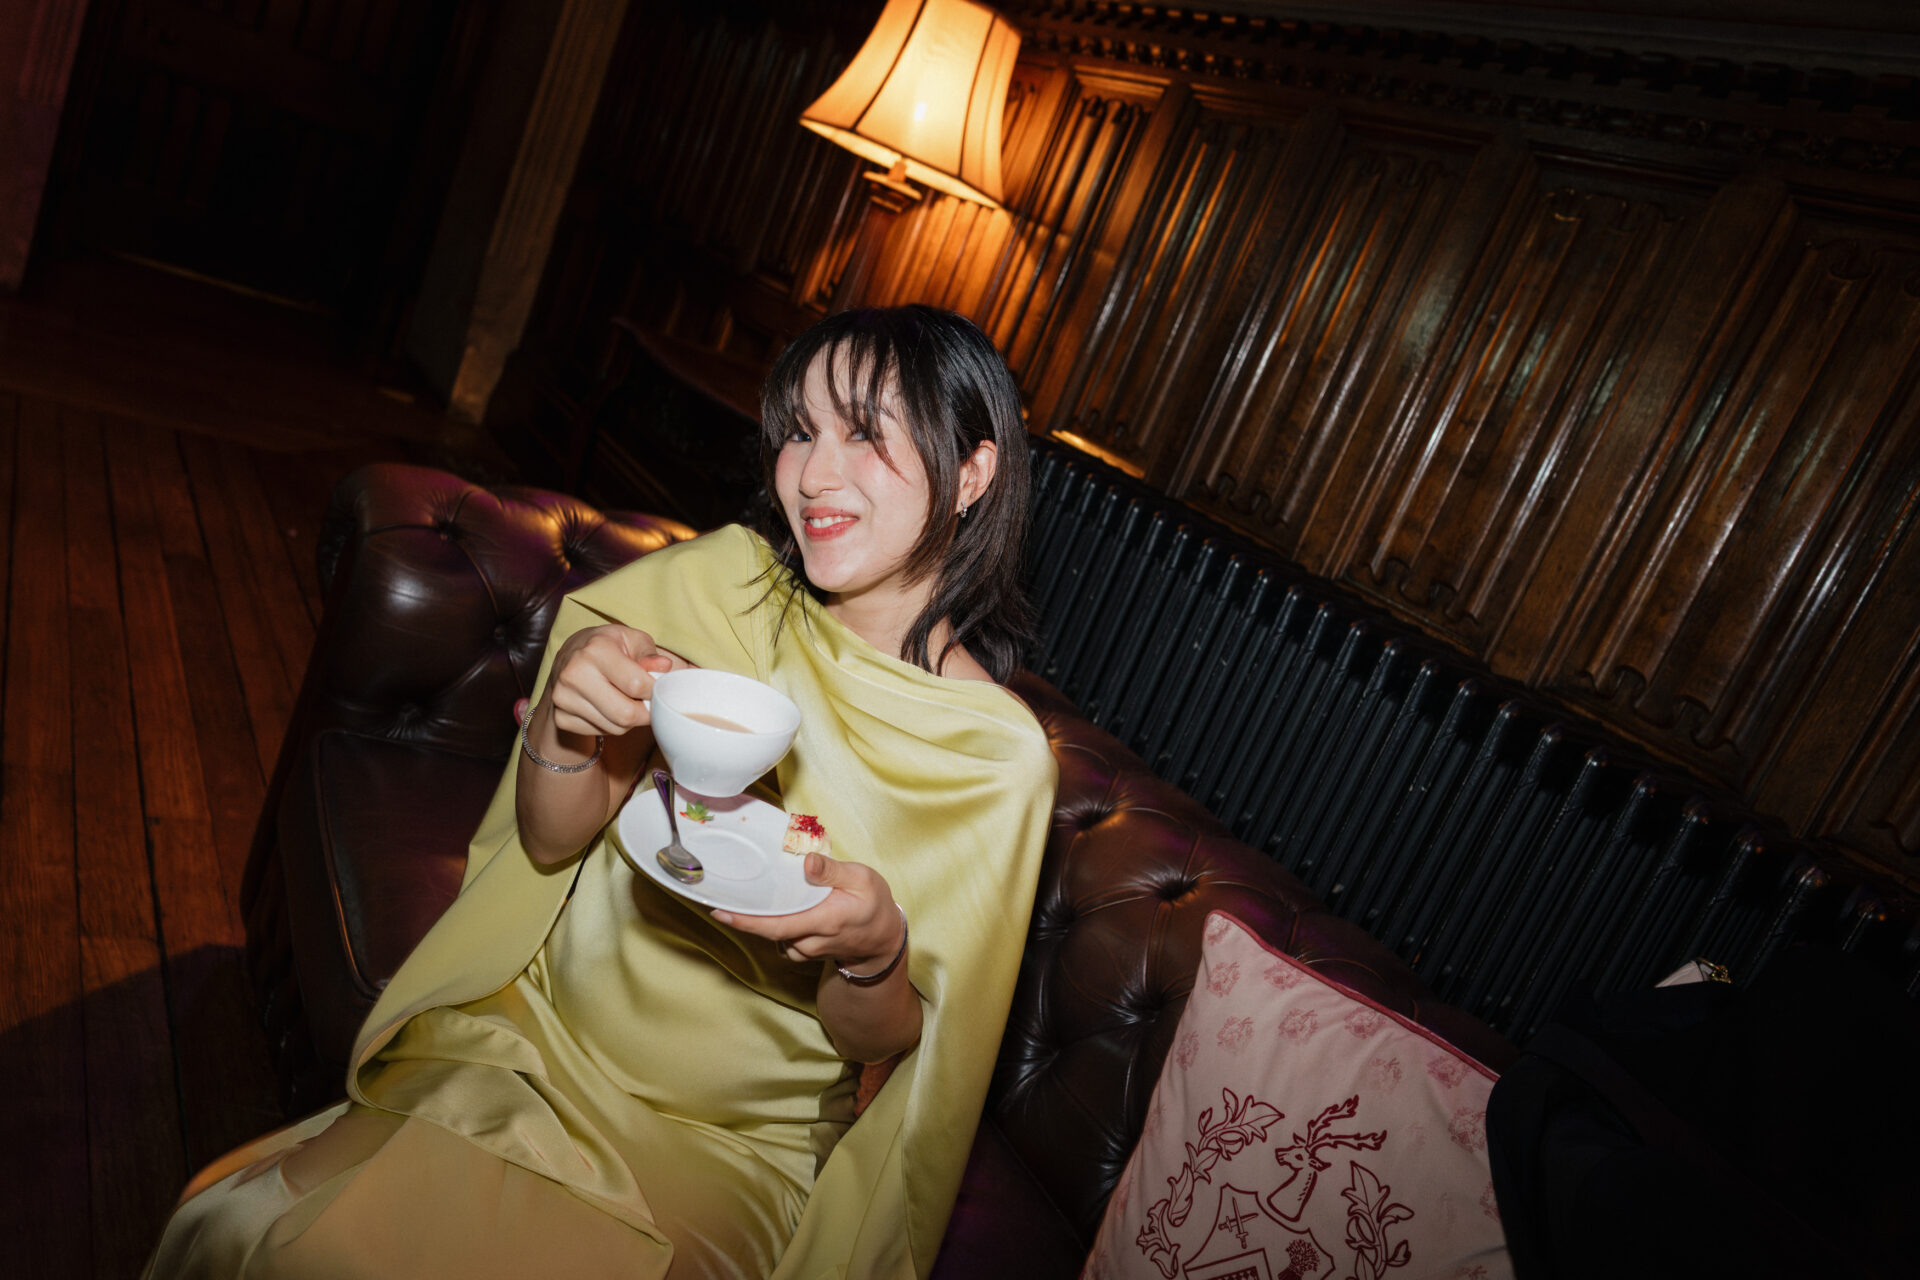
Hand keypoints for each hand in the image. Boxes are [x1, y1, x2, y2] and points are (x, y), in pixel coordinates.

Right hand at [542, 624, 691, 737]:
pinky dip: (612, 725)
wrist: (567, 660)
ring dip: (630, 720)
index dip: (654, 690)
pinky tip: (608, 707)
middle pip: (626, 714)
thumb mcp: (631, 640)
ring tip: (626, 700)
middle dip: (645, 712)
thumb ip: (650, 655)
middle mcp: (574, 674)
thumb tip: (666, 668)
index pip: (636, 684)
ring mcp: (563, 698)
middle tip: (647, 701)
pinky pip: (601, 732)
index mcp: (595, 650)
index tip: (656, 687)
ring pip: (616, 727)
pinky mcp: (560, 717)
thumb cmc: (606, 647)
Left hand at [715, 854, 904, 972]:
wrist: (884, 939)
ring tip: (750, 904)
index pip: (778, 924)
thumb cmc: (874, 904)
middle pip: (770, 933)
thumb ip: (833, 871)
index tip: (721, 913)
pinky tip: (773, 912)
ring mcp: (809, 948)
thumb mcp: (863, 879)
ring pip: (776, 939)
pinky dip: (774, 929)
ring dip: (762, 925)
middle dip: (743, 922)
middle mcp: (812, 939)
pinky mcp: (807, 950)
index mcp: (824, 919)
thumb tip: (807, 863)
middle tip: (719, 906)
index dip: (747, 921)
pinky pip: (783, 942)